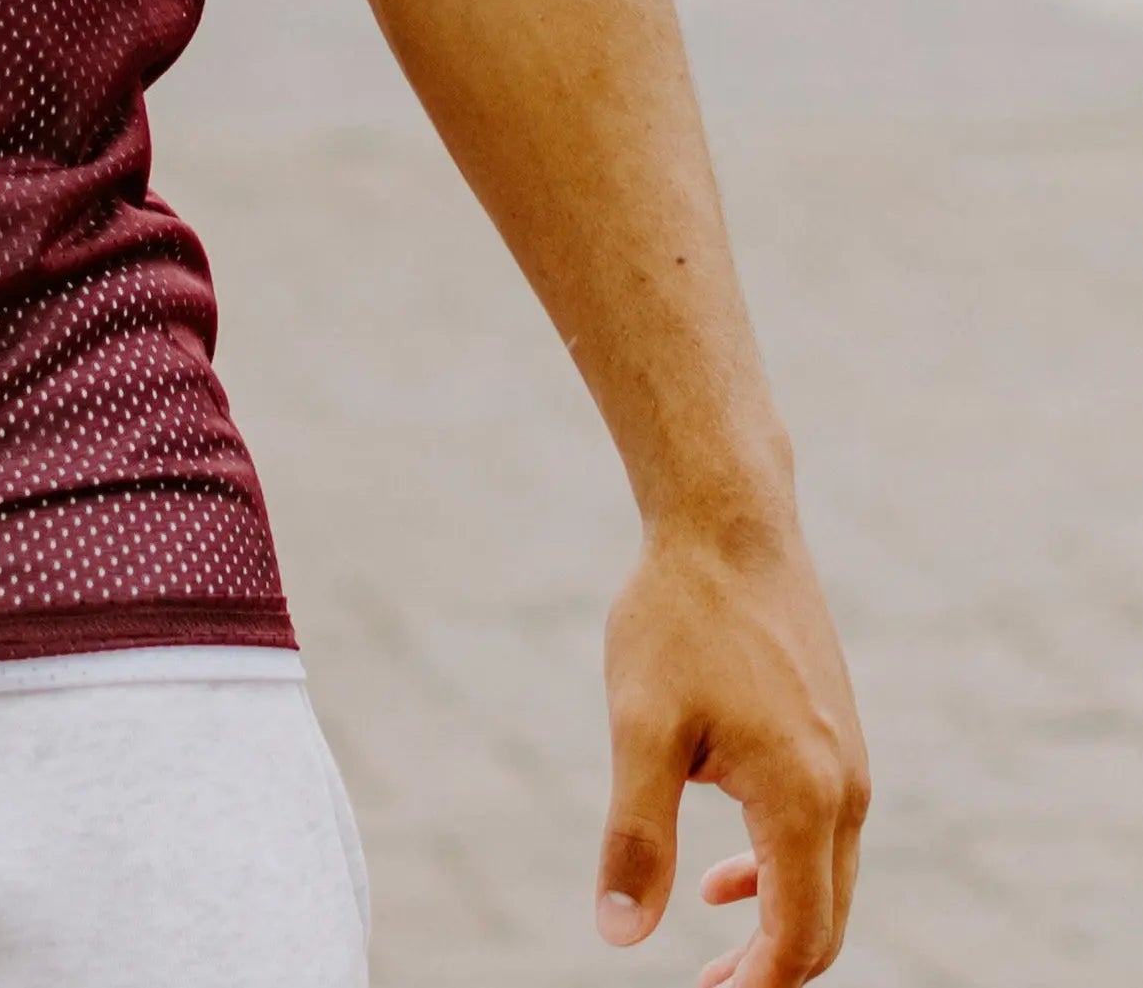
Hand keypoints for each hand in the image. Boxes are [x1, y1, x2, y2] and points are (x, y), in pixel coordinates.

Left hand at [595, 515, 867, 985]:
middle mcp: (845, 790)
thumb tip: (618, 934)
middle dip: (771, 969)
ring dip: (774, 919)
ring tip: (706, 945)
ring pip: (826, 878)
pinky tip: (719, 871)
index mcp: (803, 799)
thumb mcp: (640, 727)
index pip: (798, 938)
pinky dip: (778, 868)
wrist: (728, 524)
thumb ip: (635, 835)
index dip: (757, 986)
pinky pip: (822, 832)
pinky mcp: (833, 735)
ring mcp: (847, 761)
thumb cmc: (678, 618)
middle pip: (825, 922)